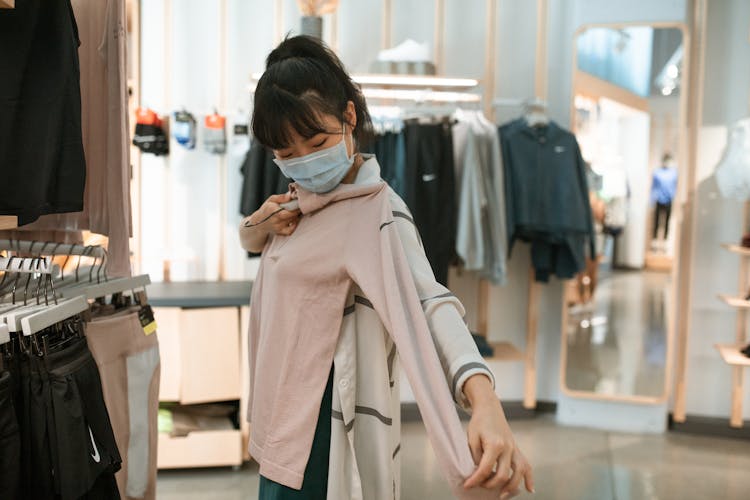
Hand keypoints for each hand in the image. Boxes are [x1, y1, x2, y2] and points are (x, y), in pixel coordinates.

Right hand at [256, 193, 300, 235]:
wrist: (259, 222)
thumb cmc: (267, 209)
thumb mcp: (271, 200)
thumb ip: (281, 197)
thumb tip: (291, 196)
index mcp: (272, 210)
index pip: (288, 211)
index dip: (296, 208)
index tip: (299, 203)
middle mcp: (275, 220)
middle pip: (292, 216)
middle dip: (297, 211)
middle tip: (299, 207)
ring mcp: (278, 227)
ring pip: (293, 222)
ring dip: (296, 217)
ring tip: (295, 212)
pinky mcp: (280, 232)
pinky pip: (290, 231)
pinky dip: (294, 226)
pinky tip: (293, 221)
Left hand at [462, 376, 533, 497]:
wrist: (489, 408)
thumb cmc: (479, 423)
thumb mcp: (472, 438)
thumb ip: (476, 456)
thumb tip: (479, 473)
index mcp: (495, 444)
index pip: (486, 468)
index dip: (475, 479)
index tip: (467, 485)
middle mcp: (508, 447)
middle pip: (504, 474)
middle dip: (491, 484)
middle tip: (481, 486)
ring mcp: (515, 448)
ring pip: (520, 472)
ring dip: (512, 487)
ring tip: (502, 495)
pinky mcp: (517, 449)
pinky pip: (527, 465)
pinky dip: (529, 478)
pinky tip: (530, 490)